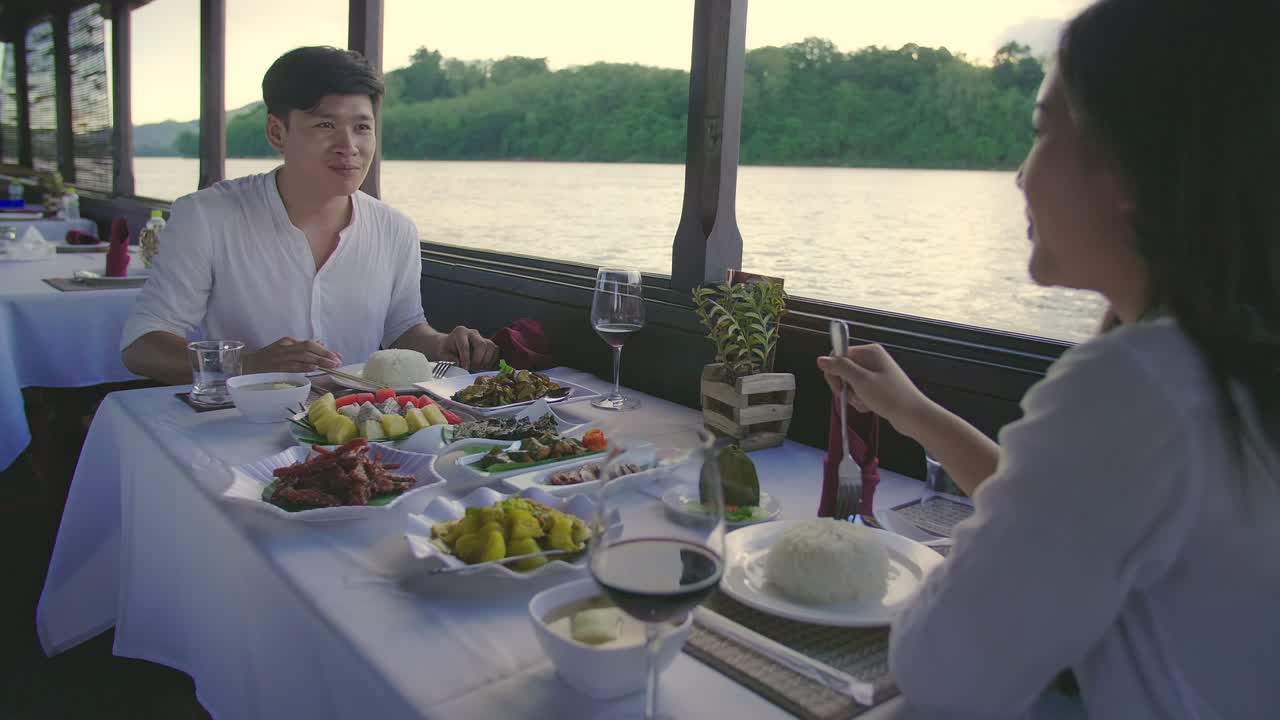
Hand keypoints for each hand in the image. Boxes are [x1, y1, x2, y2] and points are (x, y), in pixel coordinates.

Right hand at [243, 337, 341, 373]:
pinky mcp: (275, 367)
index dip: (325, 350)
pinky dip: (304, 366)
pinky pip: (292, 365)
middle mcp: (286, 347)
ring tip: (332, 365)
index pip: (311, 344)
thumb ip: (302, 350)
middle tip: (338, 360)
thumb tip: (322, 345)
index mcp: (288, 342)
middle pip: (309, 348)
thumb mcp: (284, 351)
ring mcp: (280, 357)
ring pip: (303, 356)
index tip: (337, 356)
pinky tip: (315, 368)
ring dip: (319, 360)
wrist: (244, 365)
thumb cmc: (265, 360)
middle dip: (325, 354)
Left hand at [437, 326, 498, 370]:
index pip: (465, 345)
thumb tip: (459, 363)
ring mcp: (483, 337)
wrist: (450, 346)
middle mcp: (473, 333)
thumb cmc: (446, 350)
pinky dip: (492, 360)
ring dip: (486, 360)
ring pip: (491, 347)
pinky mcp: (489, 344)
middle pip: (481, 344)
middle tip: (472, 368)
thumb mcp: (443, 354)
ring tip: (478, 367)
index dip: (466, 359)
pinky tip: (484, 366)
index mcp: (460, 332)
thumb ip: (449, 359)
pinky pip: (496, 351)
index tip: (465, 368)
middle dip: (477, 359)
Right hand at [816, 343, 932, 435]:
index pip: (839, 356)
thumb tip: (821, 359)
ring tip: (867, 403)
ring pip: (851, 384)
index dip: (834, 373)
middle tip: (855, 397)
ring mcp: (876, 373)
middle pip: (843, 370)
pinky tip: (871, 406)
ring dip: (854, 397)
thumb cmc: (890, 397)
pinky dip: (862, 400)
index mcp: (869, 352)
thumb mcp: (861, 381)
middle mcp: (872, 359)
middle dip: (846, 388)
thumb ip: (839, 368)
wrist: (913, 415)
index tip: (839, 389)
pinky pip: (860, 391)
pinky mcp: (878, 386)